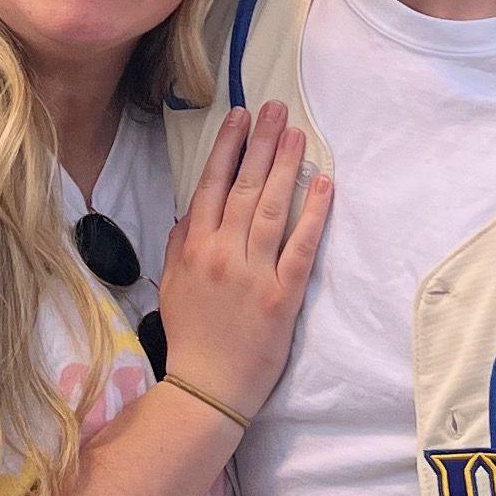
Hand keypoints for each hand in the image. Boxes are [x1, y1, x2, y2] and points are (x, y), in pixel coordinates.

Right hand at [152, 106, 333, 425]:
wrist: (208, 387)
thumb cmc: (190, 336)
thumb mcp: (172, 285)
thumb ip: (180, 244)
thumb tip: (192, 210)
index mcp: (193, 248)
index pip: (211, 186)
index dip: (227, 148)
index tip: (240, 118)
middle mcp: (222, 254)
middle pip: (243, 187)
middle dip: (261, 143)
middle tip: (276, 108)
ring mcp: (254, 273)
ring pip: (271, 207)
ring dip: (286, 166)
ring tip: (298, 133)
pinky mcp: (282, 294)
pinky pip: (301, 245)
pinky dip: (313, 212)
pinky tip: (323, 183)